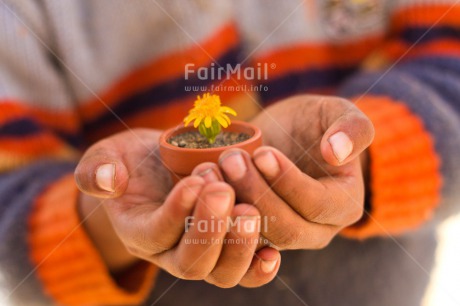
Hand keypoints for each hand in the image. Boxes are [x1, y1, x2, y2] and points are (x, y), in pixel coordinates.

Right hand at [75, 129, 279, 287]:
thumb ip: (97, 168)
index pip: (157, 235)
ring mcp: (205, 253)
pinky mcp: (230, 247)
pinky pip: (247, 271)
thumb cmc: (136, 161)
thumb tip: (107, 181)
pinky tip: (273, 250)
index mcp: (140, 231)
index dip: (176, 213)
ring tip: (250, 210)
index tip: (195, 180)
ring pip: (223, 273)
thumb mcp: (108, 155)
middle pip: (193, 264)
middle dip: (210, 230)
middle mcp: (172, 251)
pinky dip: (260, 265)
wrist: (162, 167)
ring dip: (240, 245)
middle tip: (225, 192)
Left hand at [214, 95, 373, 249]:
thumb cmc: (314, 124)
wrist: (288, 136)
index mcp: (344, 205)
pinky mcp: (258, 233)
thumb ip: (352, 128)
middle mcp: (317, 229)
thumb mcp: (337, 113)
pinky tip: (204, 185)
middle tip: (231, 158)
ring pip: (259, 235)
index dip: (287, 181)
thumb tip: (337, 152)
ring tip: (212, 169)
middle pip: (286, 228)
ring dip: (233, 204)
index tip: (262, 152)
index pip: (316, 204)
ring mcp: (286, 235)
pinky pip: (238, 234)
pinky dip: (219, 214)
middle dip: (255, 193)